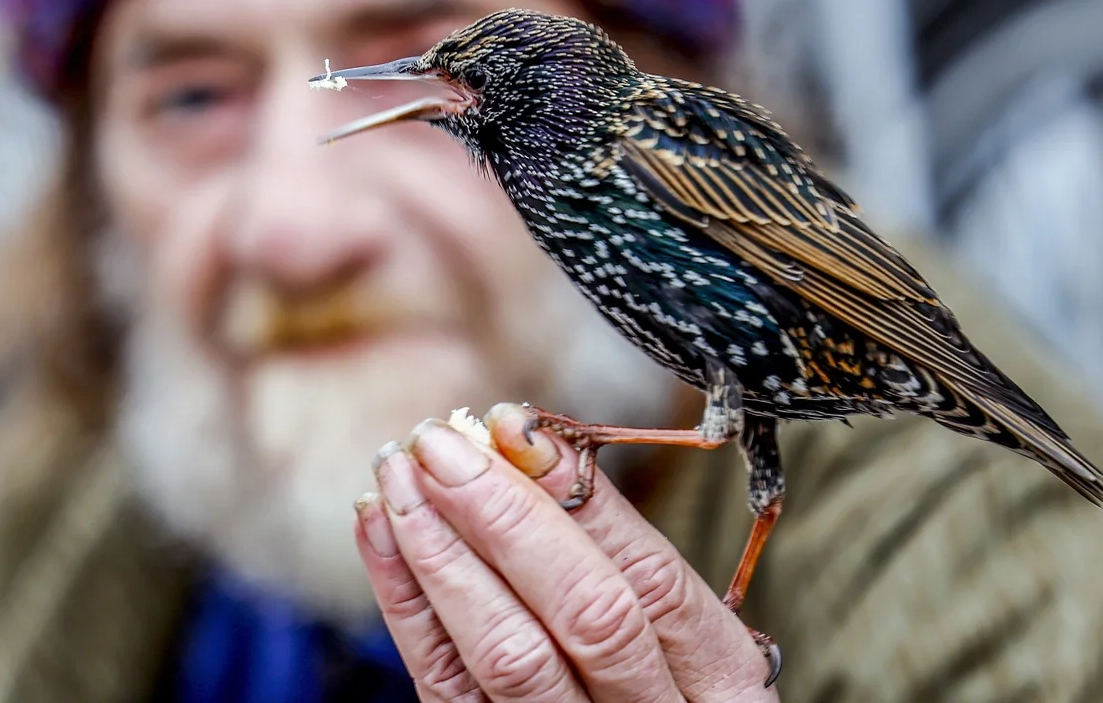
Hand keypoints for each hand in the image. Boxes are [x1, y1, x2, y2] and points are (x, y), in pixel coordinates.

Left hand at [353, 402, 780, 701]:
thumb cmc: (655, 685)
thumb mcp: (674, 631)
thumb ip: (616, 550)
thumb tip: (526, 442)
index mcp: (721, 685)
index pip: (655, 580)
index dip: (582, 497)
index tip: (515, 425)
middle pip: (587, 613)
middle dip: (503, 513)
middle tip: (440, 441)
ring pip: (509, 653)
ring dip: (441, 549)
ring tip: (398, 474)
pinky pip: (445, 683)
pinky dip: (406, 600)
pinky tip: (381, 532)